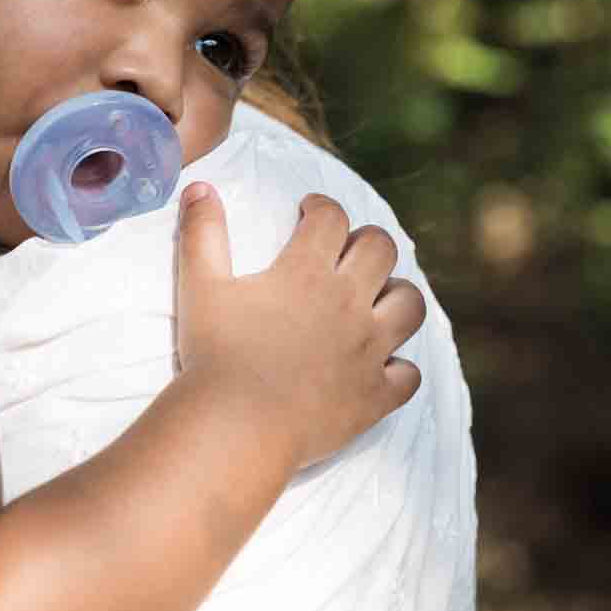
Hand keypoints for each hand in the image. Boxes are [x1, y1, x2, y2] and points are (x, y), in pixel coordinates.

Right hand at [174, 185, 422, 466]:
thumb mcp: (201, 287)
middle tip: (346, 250)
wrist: (236, 425)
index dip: (320, 207)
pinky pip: (409, 375)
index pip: (331, 217)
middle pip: (382, 249)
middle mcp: (348, 303)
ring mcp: (368, 350)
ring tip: (375, 300)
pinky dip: (399, 367)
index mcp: (307, 272)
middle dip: (367, 240)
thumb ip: (202, 233)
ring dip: (397, 294)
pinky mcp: (375, 395)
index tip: (309, 212)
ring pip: (411, 305)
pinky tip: (380, 365)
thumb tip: (200, 186)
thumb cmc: (215, 354)